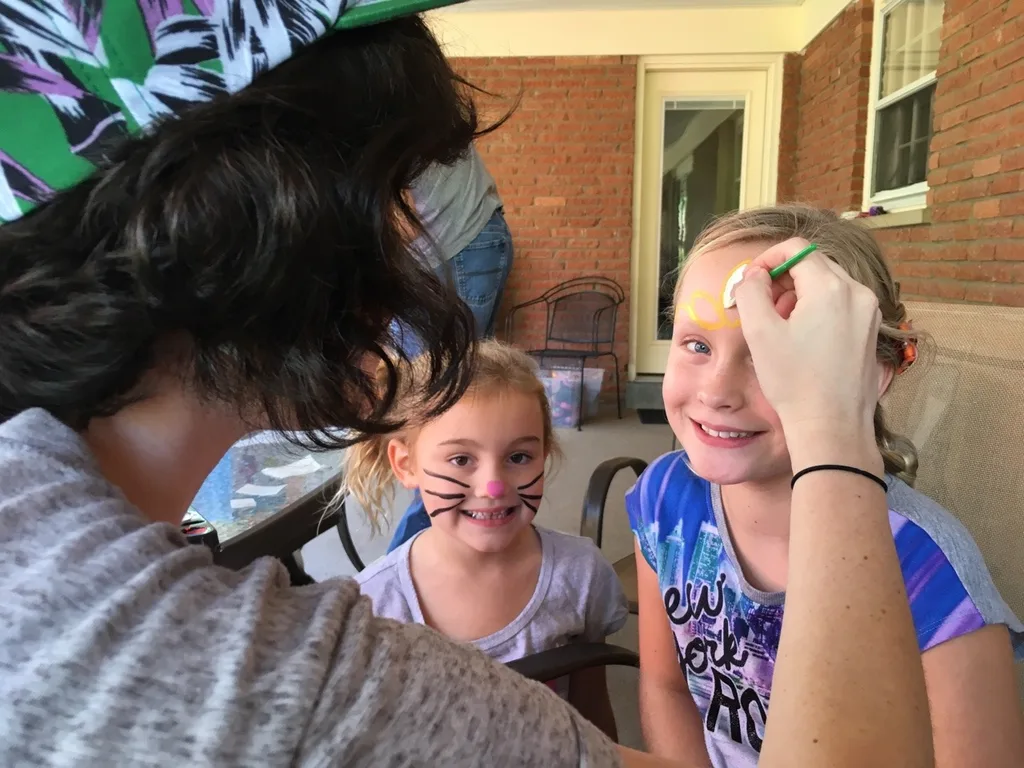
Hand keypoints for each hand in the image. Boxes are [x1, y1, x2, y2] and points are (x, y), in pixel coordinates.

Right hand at [732, 238, 883, 463]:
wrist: (831, 426)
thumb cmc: (794, 381)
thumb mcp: (759, 332)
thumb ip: (750, 290)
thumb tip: (753, 275)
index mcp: (831, 287)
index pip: (796, 249)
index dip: (766, 260)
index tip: (749, 284)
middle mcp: (857, 293)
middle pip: (813, 264)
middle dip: (782, 278)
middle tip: (760, 307)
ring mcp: (869, 313)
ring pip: (827, 284)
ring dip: (799, 294)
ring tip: (779, 325)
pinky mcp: (870, 331)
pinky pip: (841, 304)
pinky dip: (817, 309)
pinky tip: (802, 338)